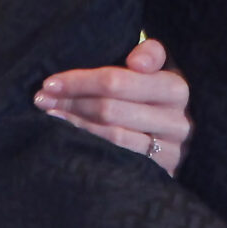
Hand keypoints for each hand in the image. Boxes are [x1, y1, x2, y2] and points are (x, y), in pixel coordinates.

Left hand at [33, 36, 191, 172]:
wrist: (185, 136)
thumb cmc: (160, 95)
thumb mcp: (162, 69)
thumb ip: (151, 54)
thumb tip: (135, 61)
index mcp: (176, 88)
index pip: (118, 81)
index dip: (81, 81)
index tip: (50, 82)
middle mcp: (177, 121)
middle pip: (110, 109)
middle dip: (71, 102)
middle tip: (41, 99)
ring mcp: (169, 150)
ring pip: (111, 135)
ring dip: (75, 124)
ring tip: (50, 115)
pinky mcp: (160, 173)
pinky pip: (118, 157)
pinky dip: (89, 144)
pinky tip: (68, 137)